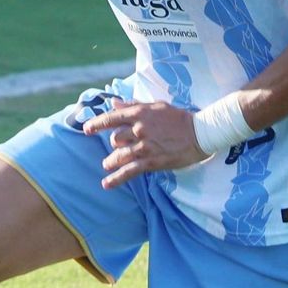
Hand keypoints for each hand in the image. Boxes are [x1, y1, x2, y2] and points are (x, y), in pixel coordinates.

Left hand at [84, 100, 208, 185]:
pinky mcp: (152, 161)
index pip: (112, 118)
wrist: (201, 133)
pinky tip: (107, 184)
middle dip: (114, 144)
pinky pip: (129, 171)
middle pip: (115, 139)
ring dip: (111, 162)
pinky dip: (116, 179)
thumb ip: (133, 105)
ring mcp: (145, 146)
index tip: (87, 129)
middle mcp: (139, 129)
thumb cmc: (180, 118)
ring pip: (119, 155)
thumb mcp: (157, 106)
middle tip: (117, 148)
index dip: (96, 124)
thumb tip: (114, 103)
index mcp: (140, 114)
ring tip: (107, 165)